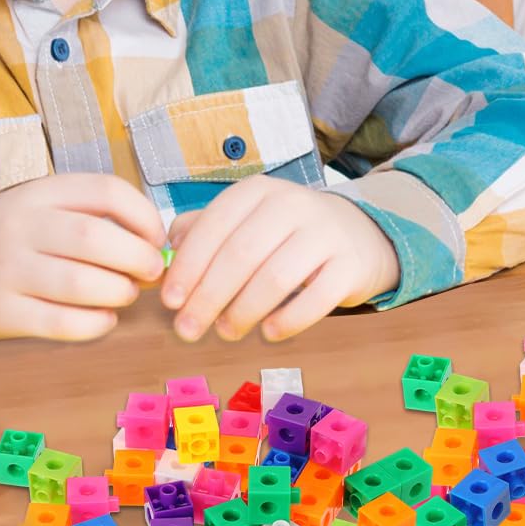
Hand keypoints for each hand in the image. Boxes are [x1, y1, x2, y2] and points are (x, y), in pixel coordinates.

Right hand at [0, 174, 166, 340]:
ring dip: (118, 293)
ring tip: (125, 295)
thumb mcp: (38, 207)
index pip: (106, 191)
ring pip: (81, 283)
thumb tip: (156, 241)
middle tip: (150, 271)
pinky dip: (94, 324)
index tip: (157, 237)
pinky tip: (103, 319)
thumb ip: (89, 215)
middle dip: (137, 258)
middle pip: (95, 238)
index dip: (144, 216)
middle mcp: (20, 227)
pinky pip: (60, 322)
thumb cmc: (3, 238)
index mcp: (38, 194)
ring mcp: (7, 270)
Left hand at [160, 178, 400, 342]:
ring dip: (243, 312)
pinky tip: (268, 332)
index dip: (188, 265)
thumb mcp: (247, 218)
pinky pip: (316, 299)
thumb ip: (205, 229)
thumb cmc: (288, 233)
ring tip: (226, 332)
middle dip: (208, 297)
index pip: (215, 225)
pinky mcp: (350, 265)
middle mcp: (294, 205)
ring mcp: (326, 234)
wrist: (358, 234)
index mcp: (259, 192)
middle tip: (188, 329)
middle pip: (241, 254)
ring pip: (276, 277)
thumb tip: (166, 253)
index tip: (169, 301)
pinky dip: (288, 321)